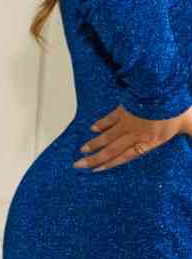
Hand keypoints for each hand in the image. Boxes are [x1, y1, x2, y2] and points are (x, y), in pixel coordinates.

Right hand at [73, 103, 191, 170]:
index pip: (125, 156)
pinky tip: (93, 128)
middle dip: (94, 158)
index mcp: (150, 141)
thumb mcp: (189, 123)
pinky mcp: (125, 109)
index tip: (96, 170)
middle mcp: (135, 134)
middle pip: (111, 149)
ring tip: (82, 150)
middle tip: (78, 164)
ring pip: (107, 136)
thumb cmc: (178, 108)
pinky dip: (101, 124)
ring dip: (94, 144)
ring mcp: (128, 121)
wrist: (164, 89)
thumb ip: (191, 132)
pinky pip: (110, 119)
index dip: (110, 164)